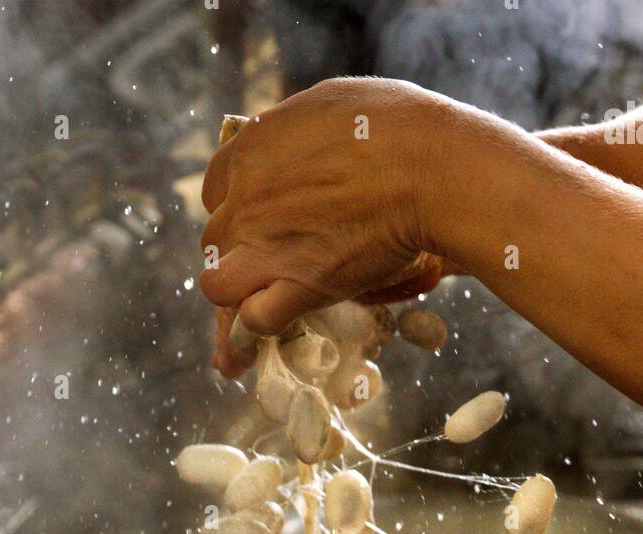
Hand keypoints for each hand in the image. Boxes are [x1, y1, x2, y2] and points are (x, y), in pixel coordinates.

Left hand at [201, 76, 454, 358]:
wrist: (427, 168)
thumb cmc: (394, 126)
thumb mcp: (328, 102)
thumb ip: (296, 131)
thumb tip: (296, 148)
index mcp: (251, 149)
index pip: (215, 189)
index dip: (236, 206)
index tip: (264, 216)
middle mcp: (246, 198)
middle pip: (216, 238)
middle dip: (241, 249)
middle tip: (277, 257)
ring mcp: (267, 245)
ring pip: (218, 284)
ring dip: (239, 291)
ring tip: (267, 294)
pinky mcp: (299, 285)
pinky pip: (256, 319)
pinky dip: (265, 324)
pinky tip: (286, 314)